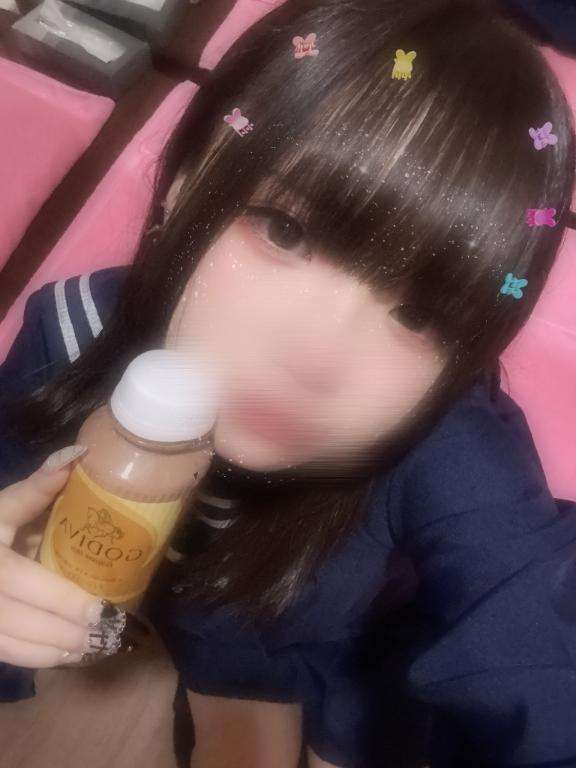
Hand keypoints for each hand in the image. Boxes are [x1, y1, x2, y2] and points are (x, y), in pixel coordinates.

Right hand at [0, 446, 105, 667]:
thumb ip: (38, 487)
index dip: (64, 602)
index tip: (103, 610)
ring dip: (58, 652)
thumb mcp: (4, 506)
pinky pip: (5, 655)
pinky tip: (71, 654)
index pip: (26, 584)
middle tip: (111, 634)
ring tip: (98, 647)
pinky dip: (40, 658)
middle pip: (23, 623)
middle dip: (68, 633)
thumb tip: (79, 456)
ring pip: (14, 647)